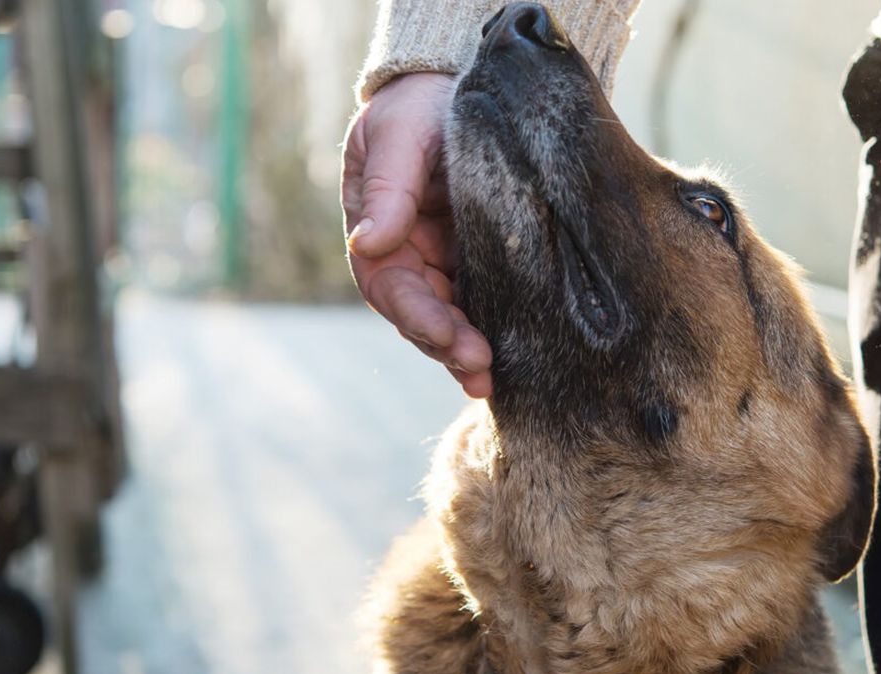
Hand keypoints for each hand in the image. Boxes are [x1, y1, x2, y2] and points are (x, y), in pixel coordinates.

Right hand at [342, 73, 493, 397]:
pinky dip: (492, 330)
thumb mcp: (400, 135)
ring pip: (451, 318)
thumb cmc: (417, 106)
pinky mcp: (480, 260)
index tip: (445, 337)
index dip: (417, 316)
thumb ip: (389, 188)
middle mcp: (408, 255)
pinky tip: (512, 359)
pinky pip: (484, 302)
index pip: (391, 286)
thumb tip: (367, 244)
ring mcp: (443, 261)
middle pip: (421, 314)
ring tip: (491, 379)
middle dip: (447, 345)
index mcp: (378, 231)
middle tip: (479, 368)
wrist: (456, 86)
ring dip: (466, 351)